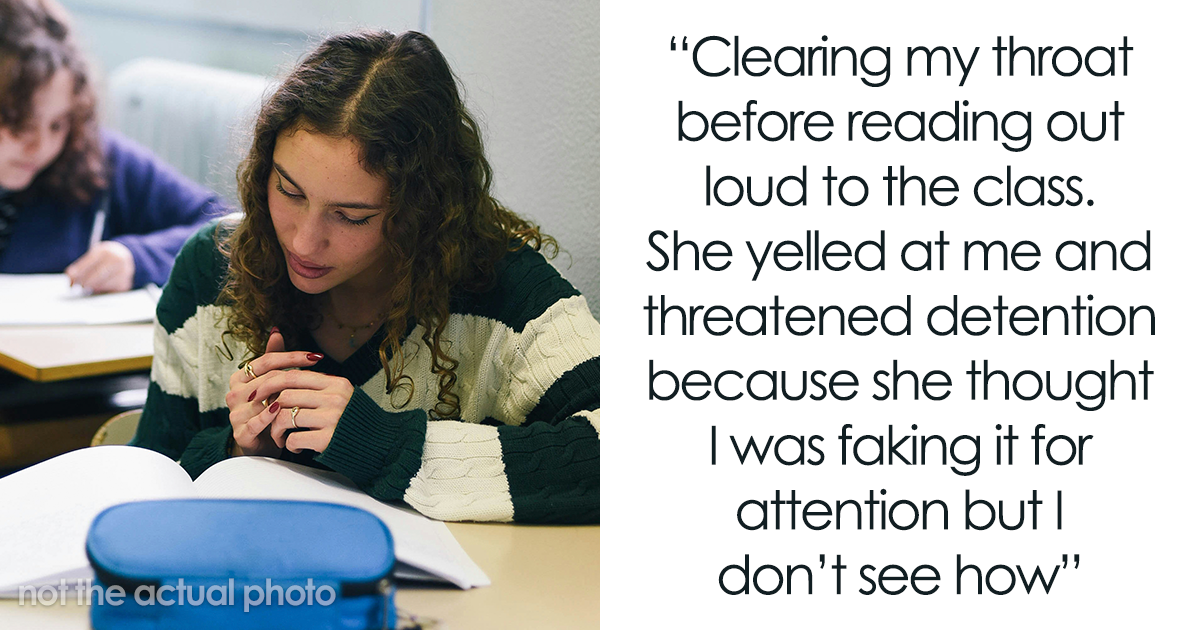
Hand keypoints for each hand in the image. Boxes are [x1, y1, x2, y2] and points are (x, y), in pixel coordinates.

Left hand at [65, 241, 134, 292]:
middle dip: (83, 283)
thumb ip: (83, 265)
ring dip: (92, 288)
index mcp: (106, 251)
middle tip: (74, 286)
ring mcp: (124, 273)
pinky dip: (101, 291)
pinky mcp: (125, 284)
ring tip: (87, 286)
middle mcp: (117, 261)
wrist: (128, 257)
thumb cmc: (106, 257)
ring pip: (101, 285)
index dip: (77, 274)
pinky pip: (108, 291)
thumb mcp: (95, 254)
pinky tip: (98, 288)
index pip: (89, 264)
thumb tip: (71, 278)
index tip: (70, 281)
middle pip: (95, 276)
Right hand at [224, 329, 323, 456]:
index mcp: (240, 378)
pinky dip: (271, 416)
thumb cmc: (269, 410)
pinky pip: (257, 422)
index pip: (267, 360)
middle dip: (295, 377)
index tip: (316, 357)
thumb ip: (273, 358)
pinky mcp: (241, 433)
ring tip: (310, 397)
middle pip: (268, 379)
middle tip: (321, 378)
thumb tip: (276, 330)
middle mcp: (235, 393)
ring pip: (264, 399)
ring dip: (288, 398)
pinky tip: (284, 411)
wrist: (262, 445)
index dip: (292, 357)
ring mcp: (235, 413)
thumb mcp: (272, 383)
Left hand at [257, 369, 353, 454]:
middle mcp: (334, 397)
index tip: (258, 394)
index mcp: (336, 383)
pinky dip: (289, 445)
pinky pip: (293, 438)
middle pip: (284, 395)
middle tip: (267, 419)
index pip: (293, 376)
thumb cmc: (355, 422)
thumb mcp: (343, 395)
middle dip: (269, 409)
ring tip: (281, 436)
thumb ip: (319, 386)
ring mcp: (331, 418)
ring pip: (284, 416)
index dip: (270, 384)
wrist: (379, 446)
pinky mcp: (327, 439)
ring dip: (276, 430)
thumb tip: (286, 377)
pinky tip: (297, 447)